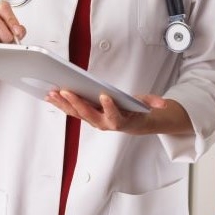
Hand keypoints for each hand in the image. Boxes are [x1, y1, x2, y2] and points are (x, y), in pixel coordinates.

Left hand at [45, 91, 167, 133]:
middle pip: (89, 114)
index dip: (109, 107)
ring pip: (76, 114)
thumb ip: (153, 103)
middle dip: (77, 103)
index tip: (105, 96)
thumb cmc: (135, 111)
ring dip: (64, 104)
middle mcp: (103, 123)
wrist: (130, 123)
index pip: (114, 116)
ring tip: (53, 92)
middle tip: (67, 91)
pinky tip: (51, 95)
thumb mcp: (147, 104)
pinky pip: (71, 111)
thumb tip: (163, 104)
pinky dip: (61, 104)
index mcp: (119, 120)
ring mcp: (92, 120)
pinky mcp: (85, 116)